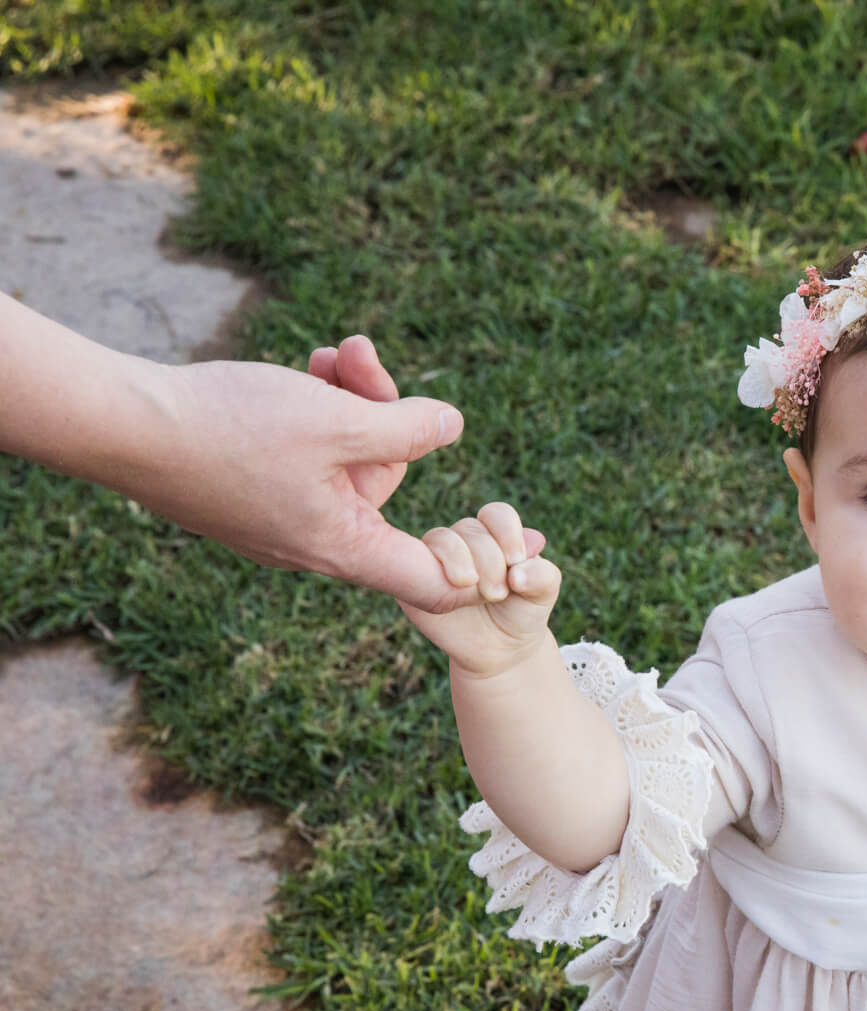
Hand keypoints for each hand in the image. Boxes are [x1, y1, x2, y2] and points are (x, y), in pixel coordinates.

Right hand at [159, 335, 543, 604]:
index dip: (480, 565)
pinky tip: (316, 362)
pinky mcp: (258, 490)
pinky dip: (320, 410)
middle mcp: (318, 544)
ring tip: (338, 350)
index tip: (519, 539)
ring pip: (349, 459)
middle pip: (389, 489)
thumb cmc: (230, 428)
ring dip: (355, 399)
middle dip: (391, 417)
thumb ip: (406, 427)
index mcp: (346, 547)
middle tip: (365, 359)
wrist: (125, 422)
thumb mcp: (338, 420)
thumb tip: (454, 426)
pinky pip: (312, 455)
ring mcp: (286, 518)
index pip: (435, 582)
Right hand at [397, 500, 562, 678]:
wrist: (498, 651)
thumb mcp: (544, 593)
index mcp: (497, 535)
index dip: (507, 533)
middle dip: (489, 561)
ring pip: (442, 539)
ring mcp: (437, 557)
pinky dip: (434, 574)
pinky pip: (412, 561)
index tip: (516, 561)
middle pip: (471, 529)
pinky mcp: (414, 578)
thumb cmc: (522, 613)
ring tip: (477, 594)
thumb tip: (517, 570)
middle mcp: (465, 540)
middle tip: (498, 594)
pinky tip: (451, 592)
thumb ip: (542, 574)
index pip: (497, 514)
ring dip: (462, 563)